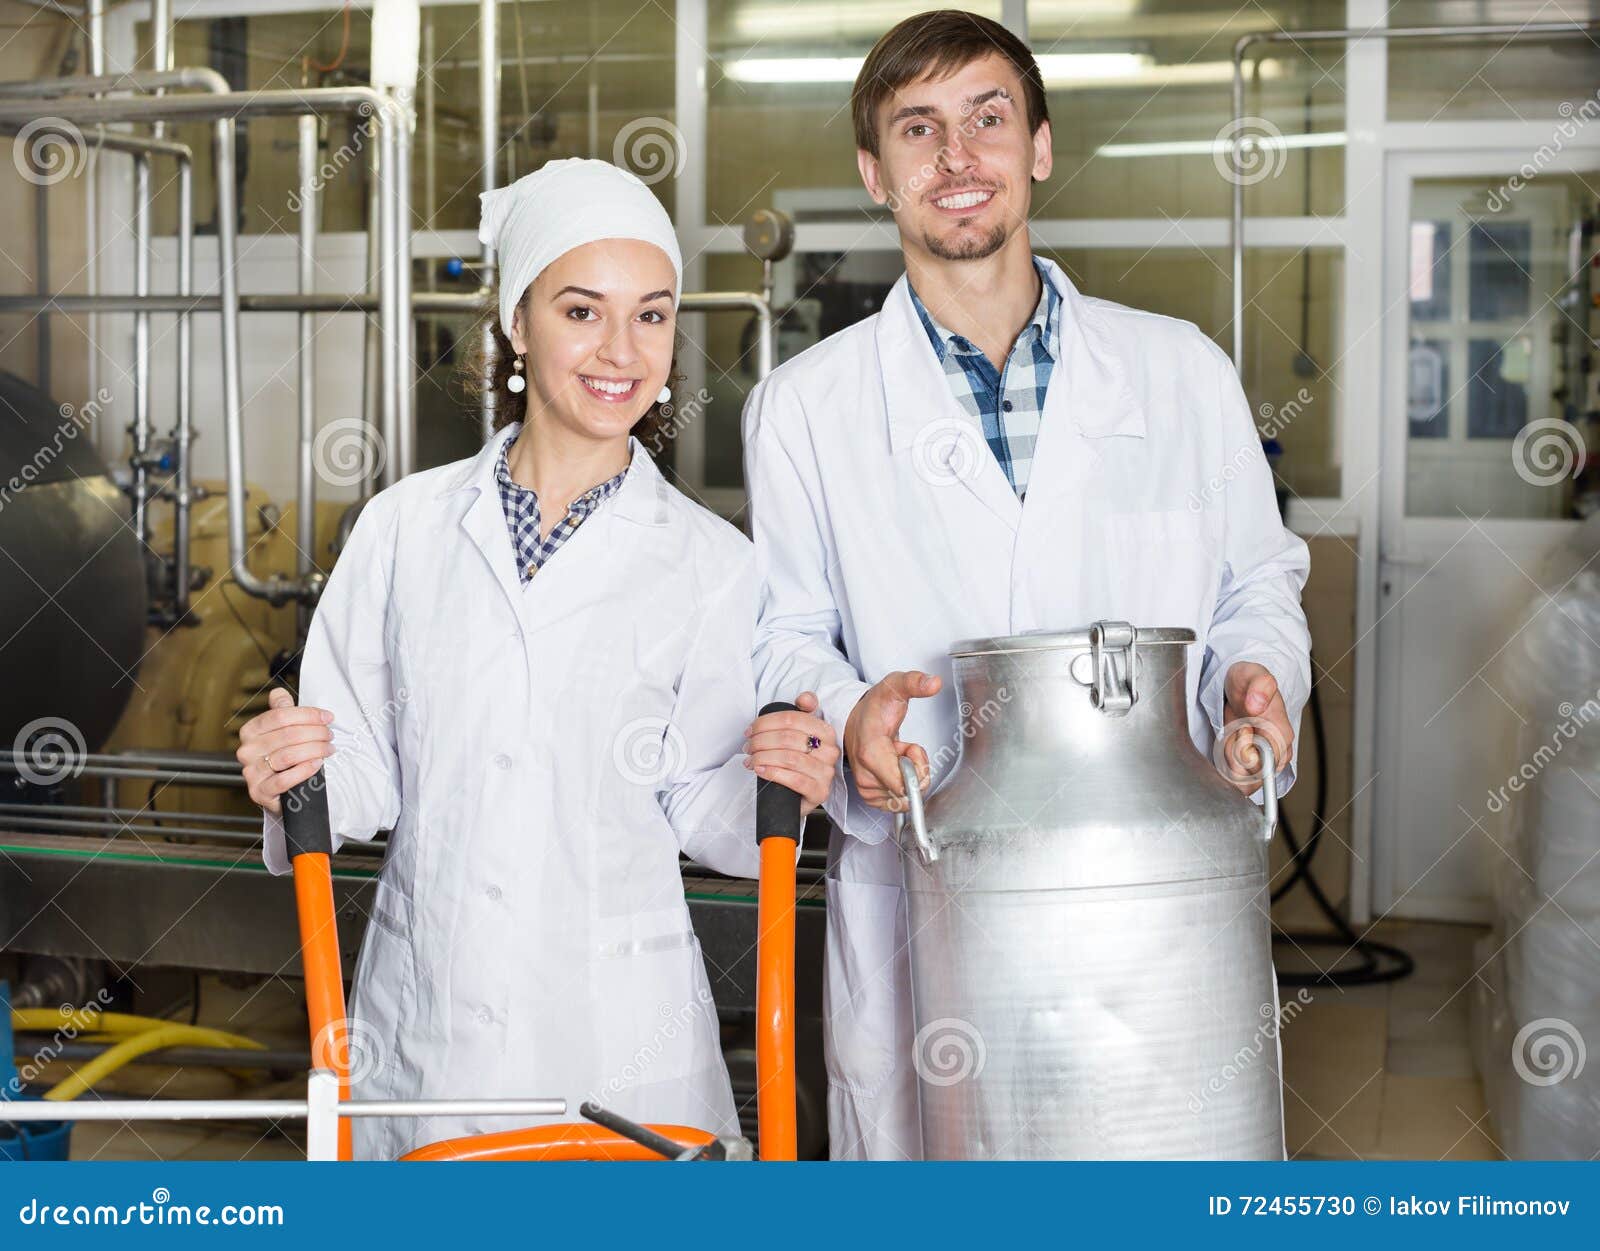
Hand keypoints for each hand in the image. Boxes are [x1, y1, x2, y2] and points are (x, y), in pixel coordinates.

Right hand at [237, 687, 335, 816]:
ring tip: (328, 749)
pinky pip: (284, 780)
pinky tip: (317, 764)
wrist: (279, 792)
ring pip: (288, 756)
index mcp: (250, 731)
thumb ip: (280, 711)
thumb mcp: (281, 731)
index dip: (308, 715)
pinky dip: (305, 771)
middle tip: (330, 736)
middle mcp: (247, 750)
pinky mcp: (259, 792)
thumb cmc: (282, 758)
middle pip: (288, 735)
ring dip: (315, 750)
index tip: (327, 717)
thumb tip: (278, 693)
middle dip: (316, 733)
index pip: (280, 715)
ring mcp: (251, 772)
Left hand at [743, 691, 839, 816]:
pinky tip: (760, 771)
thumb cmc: (796, 763)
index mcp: (826, 732)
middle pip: (789, 738)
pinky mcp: (820, 792)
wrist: (799, 796)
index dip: (766, 722)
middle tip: (748, 747)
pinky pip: (795, 780)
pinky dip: (773, 773)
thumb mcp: (798, 735)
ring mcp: (826, 773)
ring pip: (791, 758)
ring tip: (750, 760)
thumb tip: (804, 698)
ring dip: (763, 757)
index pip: (793, 719)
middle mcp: (830, 751)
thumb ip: (801, 713)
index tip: (750, 730)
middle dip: (761, 741)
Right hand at [843, 670, 941, 812]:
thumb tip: (934, 682)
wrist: (856, 719)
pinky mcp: (869, 796)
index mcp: (871, 754)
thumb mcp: (895, 686)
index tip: (909, 747)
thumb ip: (915, 683)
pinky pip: (898, 801)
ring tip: (894, 753)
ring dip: (906, 774)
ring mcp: (866, 788)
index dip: (916, 767)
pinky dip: (900, 784)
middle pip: (909, 791)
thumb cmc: (875, 707)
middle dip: (914, 769)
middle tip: (901, 747)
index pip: (904, 785)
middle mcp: (865, 776)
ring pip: (905, 796)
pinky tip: (891, 765)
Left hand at [1219, 661, 1292, 795]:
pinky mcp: (1250, 768)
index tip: (1240, 727)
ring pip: (1239, 781)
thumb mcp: (1253, 675)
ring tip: (1231, 732)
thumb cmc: (1249, 682)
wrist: (1240, 686)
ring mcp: (1263, 763)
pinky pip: (1232, 779)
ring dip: (1227, 756)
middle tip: (1234, 727)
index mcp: (1281, 736)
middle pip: (1249, 778)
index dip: (1244, 748)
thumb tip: (1257, 705)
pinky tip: (1226, 741)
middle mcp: (1276, 755)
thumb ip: (1259, 686)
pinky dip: (1223, 761)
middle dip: (1232, 753)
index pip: (1264, 764)